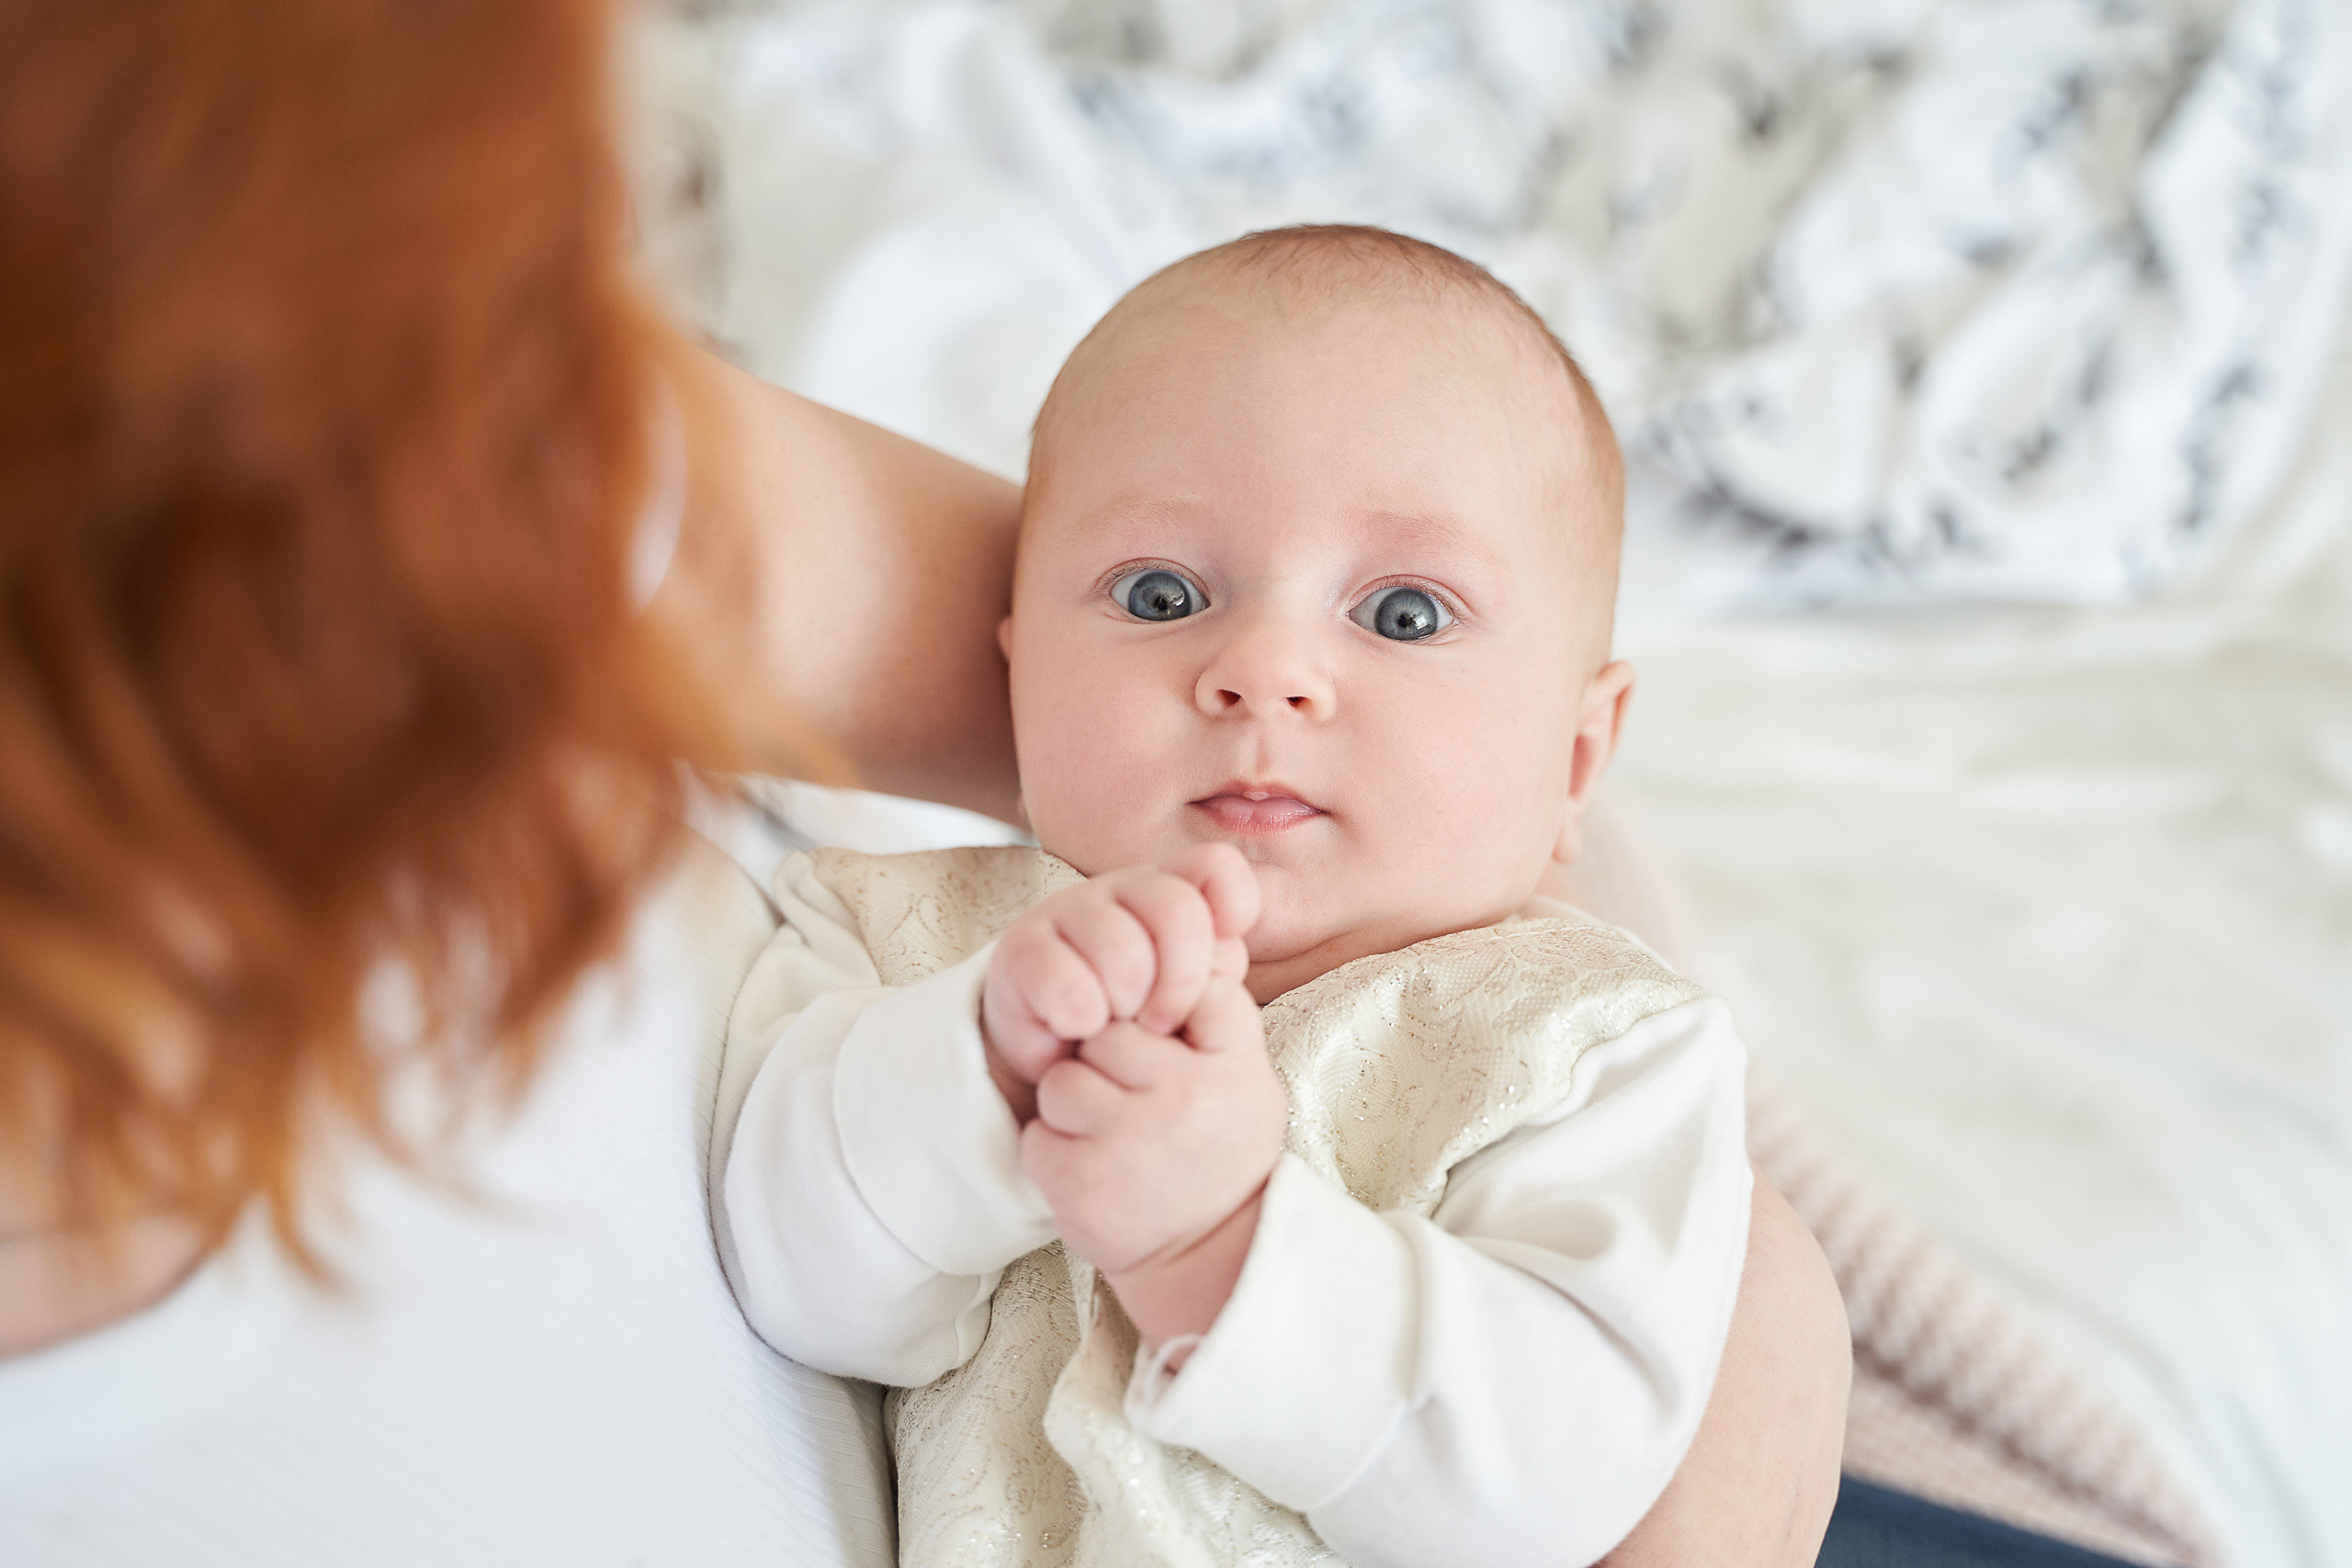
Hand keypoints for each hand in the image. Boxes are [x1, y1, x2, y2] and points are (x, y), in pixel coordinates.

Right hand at [980, 844, 1256, 1121]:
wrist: (1055, 1057)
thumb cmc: (1135, 1024)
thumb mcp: (1188, 998)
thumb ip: (1215, 968)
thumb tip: (1224, 952)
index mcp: (1172, 890)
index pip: (1217, 867)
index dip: (1233, 910)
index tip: (1219, 972)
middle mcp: (1121, 887)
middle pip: (1179, 911)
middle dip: (1181, 984)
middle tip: (1162, 1024)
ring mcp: (1067, 908)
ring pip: (1124, 950)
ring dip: (1126, 1006)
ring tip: (1114, 1025)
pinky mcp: (1021, 946)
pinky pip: (1069, 984)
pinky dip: (1081, 1020)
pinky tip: (1075, 1026)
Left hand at [1021, 976, 1287, 1347]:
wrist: (1205, 1255)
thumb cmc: (1218, 1151)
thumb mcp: (1244, 1079)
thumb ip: (1218, 1015)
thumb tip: (1201, 941)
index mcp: (1233, 1067)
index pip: (1189, 983)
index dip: (1164, 1008)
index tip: (1169, 1046)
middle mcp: (1185, 1099)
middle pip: (1107, 1032)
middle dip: (1107, 1062)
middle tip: (1135, 1106)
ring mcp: (1131, 1141)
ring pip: (1063, 1081)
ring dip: (1074, 1108)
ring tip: (1112, 1141)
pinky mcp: (1081, 1181)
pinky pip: (1038, 1134)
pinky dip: (1053, 1153)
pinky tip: (1092, 1174)